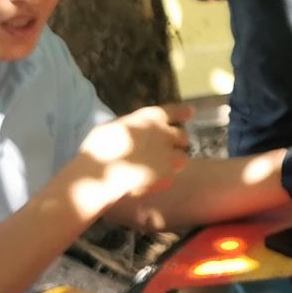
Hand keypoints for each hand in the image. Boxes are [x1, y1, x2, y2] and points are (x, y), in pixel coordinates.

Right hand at [76, 103, 192, 206]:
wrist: (102, 170)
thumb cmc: (100, 145)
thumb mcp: (113, 127)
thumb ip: (130, 127)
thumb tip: (133, 130)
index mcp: (149, 117)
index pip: (171, 111)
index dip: (182, 112)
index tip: (191, 112)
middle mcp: (163, 133)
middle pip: (182, 136)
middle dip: (178, 142)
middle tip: (170, 148)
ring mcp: (167, 153)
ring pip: (182, 157)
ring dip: (175, 161)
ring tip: (164, 166)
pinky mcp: (166, 172)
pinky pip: (172, 175)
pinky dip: (166, 177)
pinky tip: (156, 181)